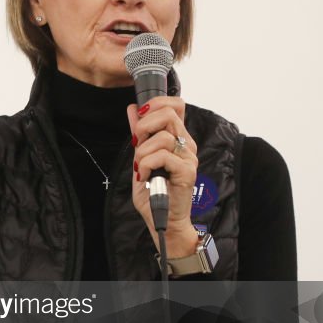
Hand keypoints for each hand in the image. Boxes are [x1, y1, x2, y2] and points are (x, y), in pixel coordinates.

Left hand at [127, 97, 198, 256]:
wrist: (162, 219)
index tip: (140, 116)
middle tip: (137, 144)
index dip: (157, 103)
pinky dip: (146, 165)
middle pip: (168, 114)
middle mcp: (186, 145)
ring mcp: (188, 158)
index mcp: (177, 138)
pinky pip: (162, 157)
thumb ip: (139, 134)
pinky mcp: (187, 172)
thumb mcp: (140, 158)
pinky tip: (144, 176)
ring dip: (142, 152)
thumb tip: (133, 109)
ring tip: (140, 167)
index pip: (176, 105)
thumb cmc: (153, 191)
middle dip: (144, 126)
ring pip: (163, 137)